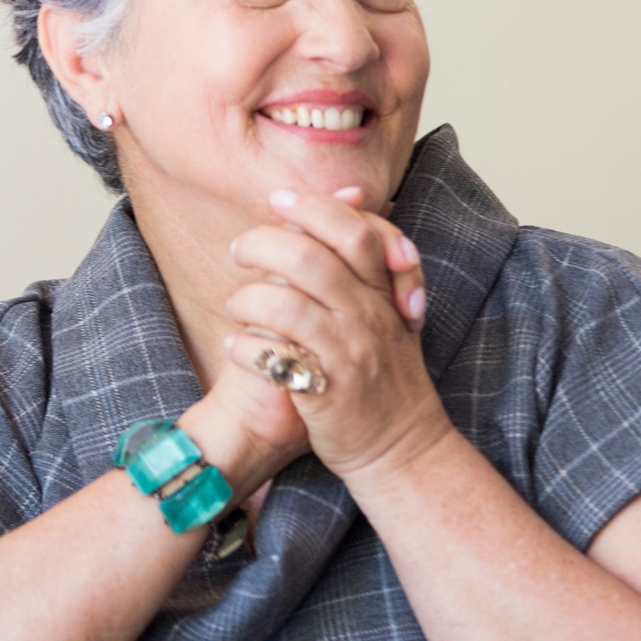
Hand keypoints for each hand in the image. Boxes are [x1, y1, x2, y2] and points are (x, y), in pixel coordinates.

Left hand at [222, 186, 450, 478]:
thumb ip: (366, 258)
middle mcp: (369, 317)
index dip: (314, 209)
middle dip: (263, 244)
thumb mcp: (387, 310)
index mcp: (384, 293)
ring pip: (286, 305)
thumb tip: (348, 196)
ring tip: (237, 309)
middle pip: (312, 258)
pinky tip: (237, 348)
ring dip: (247, 300)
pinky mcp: (326, 391)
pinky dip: (244, 348)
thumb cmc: (385, 374)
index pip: (355, 232)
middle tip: (240, 250)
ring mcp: (349, 353)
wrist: (404, 444)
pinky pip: (273, 358)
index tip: (278, 200)